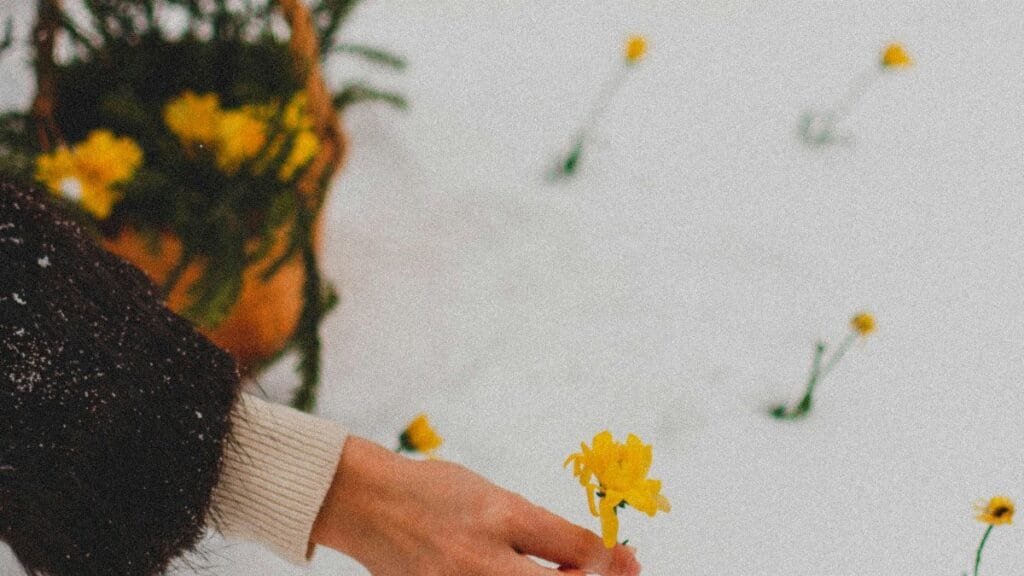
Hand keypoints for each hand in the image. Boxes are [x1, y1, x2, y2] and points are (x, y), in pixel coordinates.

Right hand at [311, 436, 640, 575]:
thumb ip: (537, 528)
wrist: (367, 504)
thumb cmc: (434, 491)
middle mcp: (482, 560)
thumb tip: (590, 558)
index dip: (611, 559)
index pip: (577, 550)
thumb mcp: (492, 495)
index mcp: (499, 518)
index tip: (627, 558)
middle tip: (620, 574)